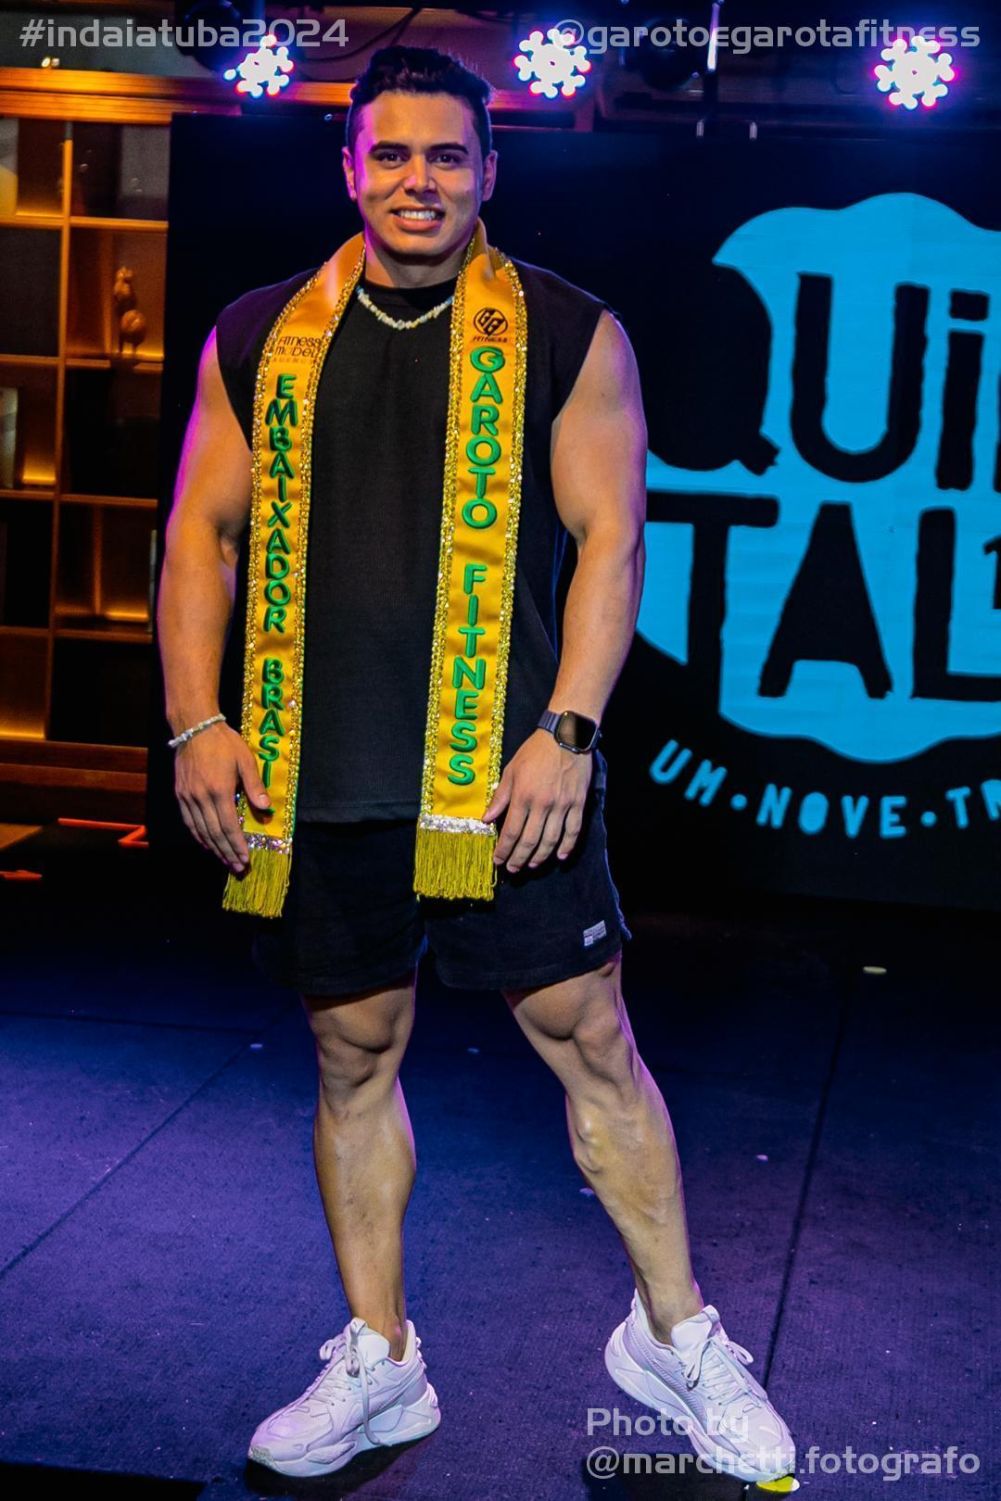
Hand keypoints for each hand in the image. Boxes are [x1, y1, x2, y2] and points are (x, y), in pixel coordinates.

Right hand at [174, 722, 271, 873]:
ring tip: (224, 860)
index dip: (237, 845)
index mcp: (219, 790)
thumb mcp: (245, 760)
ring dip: (213, 848)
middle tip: (237, 867)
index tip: (244, 859)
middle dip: (227, 852)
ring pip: (201, 830)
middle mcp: (201, 797)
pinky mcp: (180, 794)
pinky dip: (198, 836)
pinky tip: (207, 843)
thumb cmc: (224, 742)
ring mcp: (188, 797)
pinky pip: (189, 821)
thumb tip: (265, 809)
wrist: (194, 727)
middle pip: (215, 833)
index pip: (229, 826)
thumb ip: (254, 786)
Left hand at [483, 729, 592, 872]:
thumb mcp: (511, 771)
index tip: (498, 860)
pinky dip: (567, 846)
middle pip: (529, 840)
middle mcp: (542, 804)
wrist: (566, 736)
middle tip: (513, 869)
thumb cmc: (535, 752)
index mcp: (523, 796)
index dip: (504, 850)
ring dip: (540, 856)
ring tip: (532, 865)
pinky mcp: (577, 803)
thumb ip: (500, 797)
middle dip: (519, 858)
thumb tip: (486, 819)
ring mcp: (562, 805)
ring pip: (551, 840)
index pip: (511, 831)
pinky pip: (573, 830)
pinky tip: (560, 856)